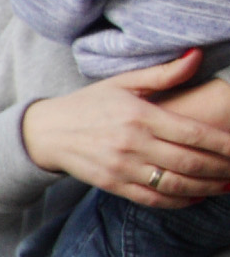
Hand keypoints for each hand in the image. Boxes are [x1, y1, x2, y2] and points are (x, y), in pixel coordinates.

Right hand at [21, 50, 229, 205]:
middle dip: (221, 169)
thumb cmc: (88, 104)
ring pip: (175, 184)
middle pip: (190, 162)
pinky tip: (196, 196)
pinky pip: (153, 198)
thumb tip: (197, 55)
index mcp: (140, 116)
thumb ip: (163, 74)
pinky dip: (179, 201)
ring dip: (207, 187)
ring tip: (226, 185)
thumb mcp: (123, 82)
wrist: (44, 132)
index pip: (193, 134)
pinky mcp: (112, 184)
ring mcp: (122, 167)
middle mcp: (132, 144)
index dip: (224, 144)